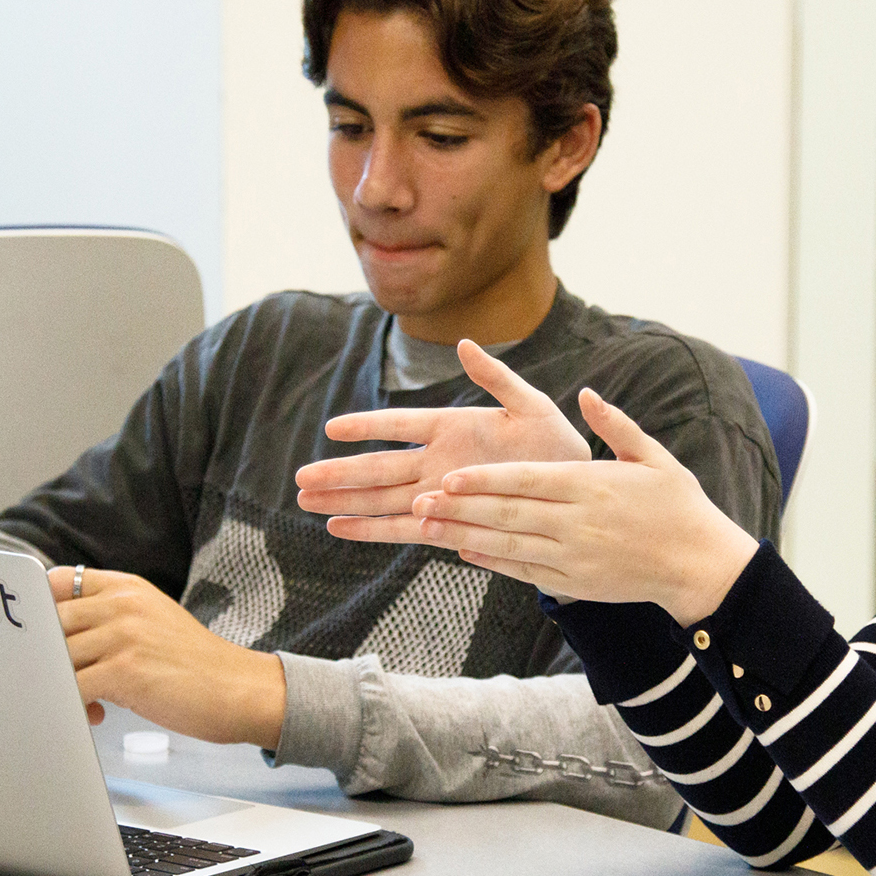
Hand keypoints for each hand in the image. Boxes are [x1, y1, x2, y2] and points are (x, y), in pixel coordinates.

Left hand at [50, 567, 286, 747]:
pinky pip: (72, 688)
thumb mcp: (154, 620)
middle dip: (45, 657)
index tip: (40, 638)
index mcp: (127, 588)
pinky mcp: (125, 671)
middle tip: (58, 681)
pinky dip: (73, 707)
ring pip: (56, 658)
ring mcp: (123, 636)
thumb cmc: (194, 664)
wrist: (237, 689)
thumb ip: (111, 617)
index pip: (58, 581)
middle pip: (50, 623)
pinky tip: (96, 715)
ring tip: (84, 703)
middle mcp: (122, 604)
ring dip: (58, 686)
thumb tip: (57, 639)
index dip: (40, 609)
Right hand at [298, 340, 590, 542]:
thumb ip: (496, 377)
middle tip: (300, 480)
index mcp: (453, 427)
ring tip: (306, 502)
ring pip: (383, 499)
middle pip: (379, 468)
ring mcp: (440, 493)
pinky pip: (405, 528)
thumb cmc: (556, 443)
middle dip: (339, 474)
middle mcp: (438, 461)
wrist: (575, 490)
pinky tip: (340, 531)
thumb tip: (465, 344)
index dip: (367, 426)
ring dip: (345, 502)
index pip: (400, 425)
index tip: (332, 427)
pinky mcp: (449, 521)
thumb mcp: (530, 404)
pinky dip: (373, 530)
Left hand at [407, 388, 760, 625]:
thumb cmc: (679, 505)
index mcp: (591, 486)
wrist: (700, 565)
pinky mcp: (576, 583)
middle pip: (507, 513)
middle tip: (418, 499)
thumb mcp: (654, 456)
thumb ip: (616, 424)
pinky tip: (464, 551)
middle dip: (459, 507)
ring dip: (463, 535)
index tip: (449, 475)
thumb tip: (587, 393)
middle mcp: (576, 523)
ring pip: (507, 545)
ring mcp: (574, 557)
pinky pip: (525, 572)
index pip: (525, 480)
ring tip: (426, 526)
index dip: (484, 478)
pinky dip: (492, 562)